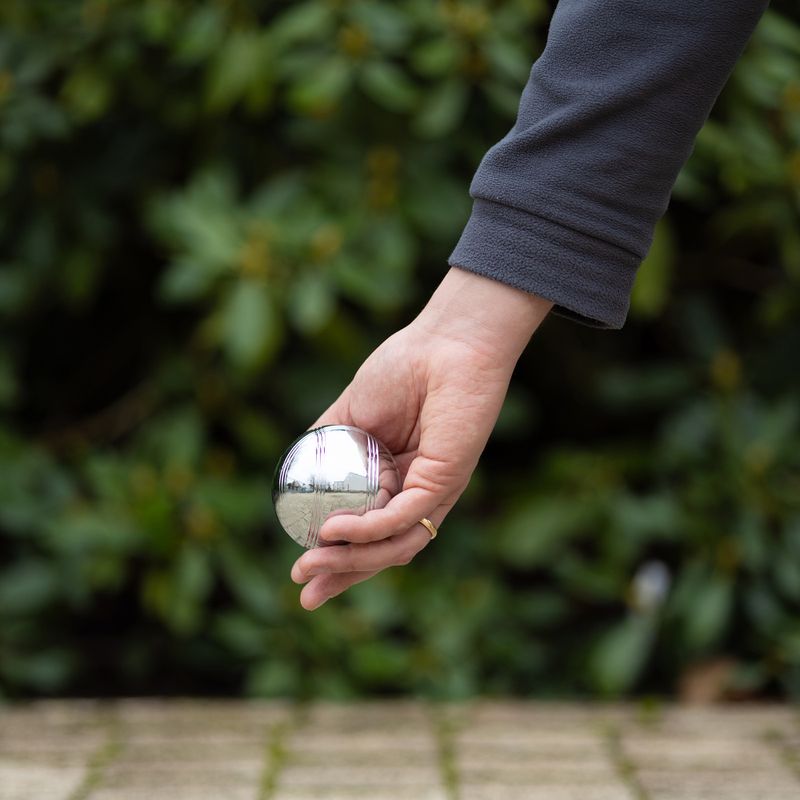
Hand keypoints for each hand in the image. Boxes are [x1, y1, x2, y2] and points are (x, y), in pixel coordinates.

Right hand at [290, 267, 551, 608]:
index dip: (338, 561)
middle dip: (341, 574)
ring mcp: (434, 492)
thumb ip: (327, 443)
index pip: (370, 535)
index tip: (301, 576)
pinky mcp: (444, 480)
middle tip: (303, 588)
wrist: (443, 342)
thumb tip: (295, 475)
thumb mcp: (351, 414)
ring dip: (351, 561)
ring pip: (394, 545)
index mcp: (398, 482)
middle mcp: (418, 495)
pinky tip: (335, 530)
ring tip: (311, 564)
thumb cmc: (404, 369)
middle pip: (381, 551)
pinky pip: (404, 516)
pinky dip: (368, 529)